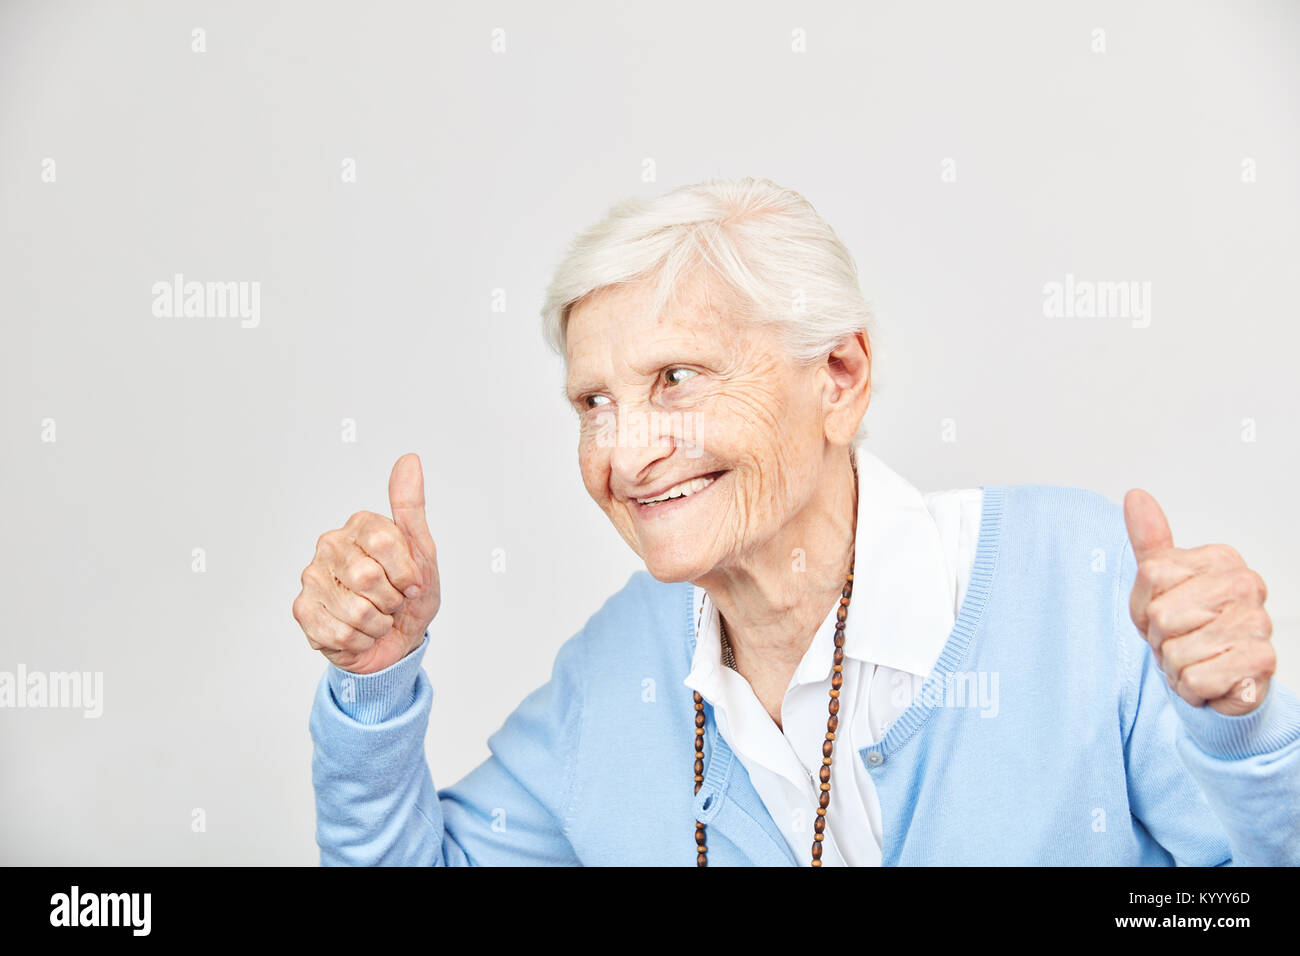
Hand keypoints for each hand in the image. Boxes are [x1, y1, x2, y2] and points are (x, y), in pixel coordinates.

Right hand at [293, 453, 441, 673]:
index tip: (410, 582)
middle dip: (391, 600)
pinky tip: (359, 632)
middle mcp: (329, 545)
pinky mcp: (302, 610)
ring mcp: (311, 577)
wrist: (397, 640)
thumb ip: (411, 507)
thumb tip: (409, 459)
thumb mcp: (422, 553)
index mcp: (359, 526)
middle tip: (391, 601)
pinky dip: (361, 640)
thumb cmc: (409, 595)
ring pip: (355, 609)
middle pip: (367, 576)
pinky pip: (340, 633)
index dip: (406, 572)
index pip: (385, 541)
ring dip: (378, 623)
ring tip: (376, 617)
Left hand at [1125, 488, 1273, 714]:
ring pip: (1178, 649)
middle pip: (1162, 614)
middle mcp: (1247, 584)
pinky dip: (1192, 687)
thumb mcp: (1157, 582)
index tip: (1164, 610)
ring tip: (1193, 658)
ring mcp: (1258, 622)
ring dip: (1176, 665)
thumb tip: (1136, 496)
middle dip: (1160, 638)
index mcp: (1221, 559)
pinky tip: (1209, 679)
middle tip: (1179, 640)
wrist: (1216, 678)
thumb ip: (1149, 539)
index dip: (1144, 604)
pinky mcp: (1261, 662)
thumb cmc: (1187, 627)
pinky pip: (1198, 678)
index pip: (1152, 574)